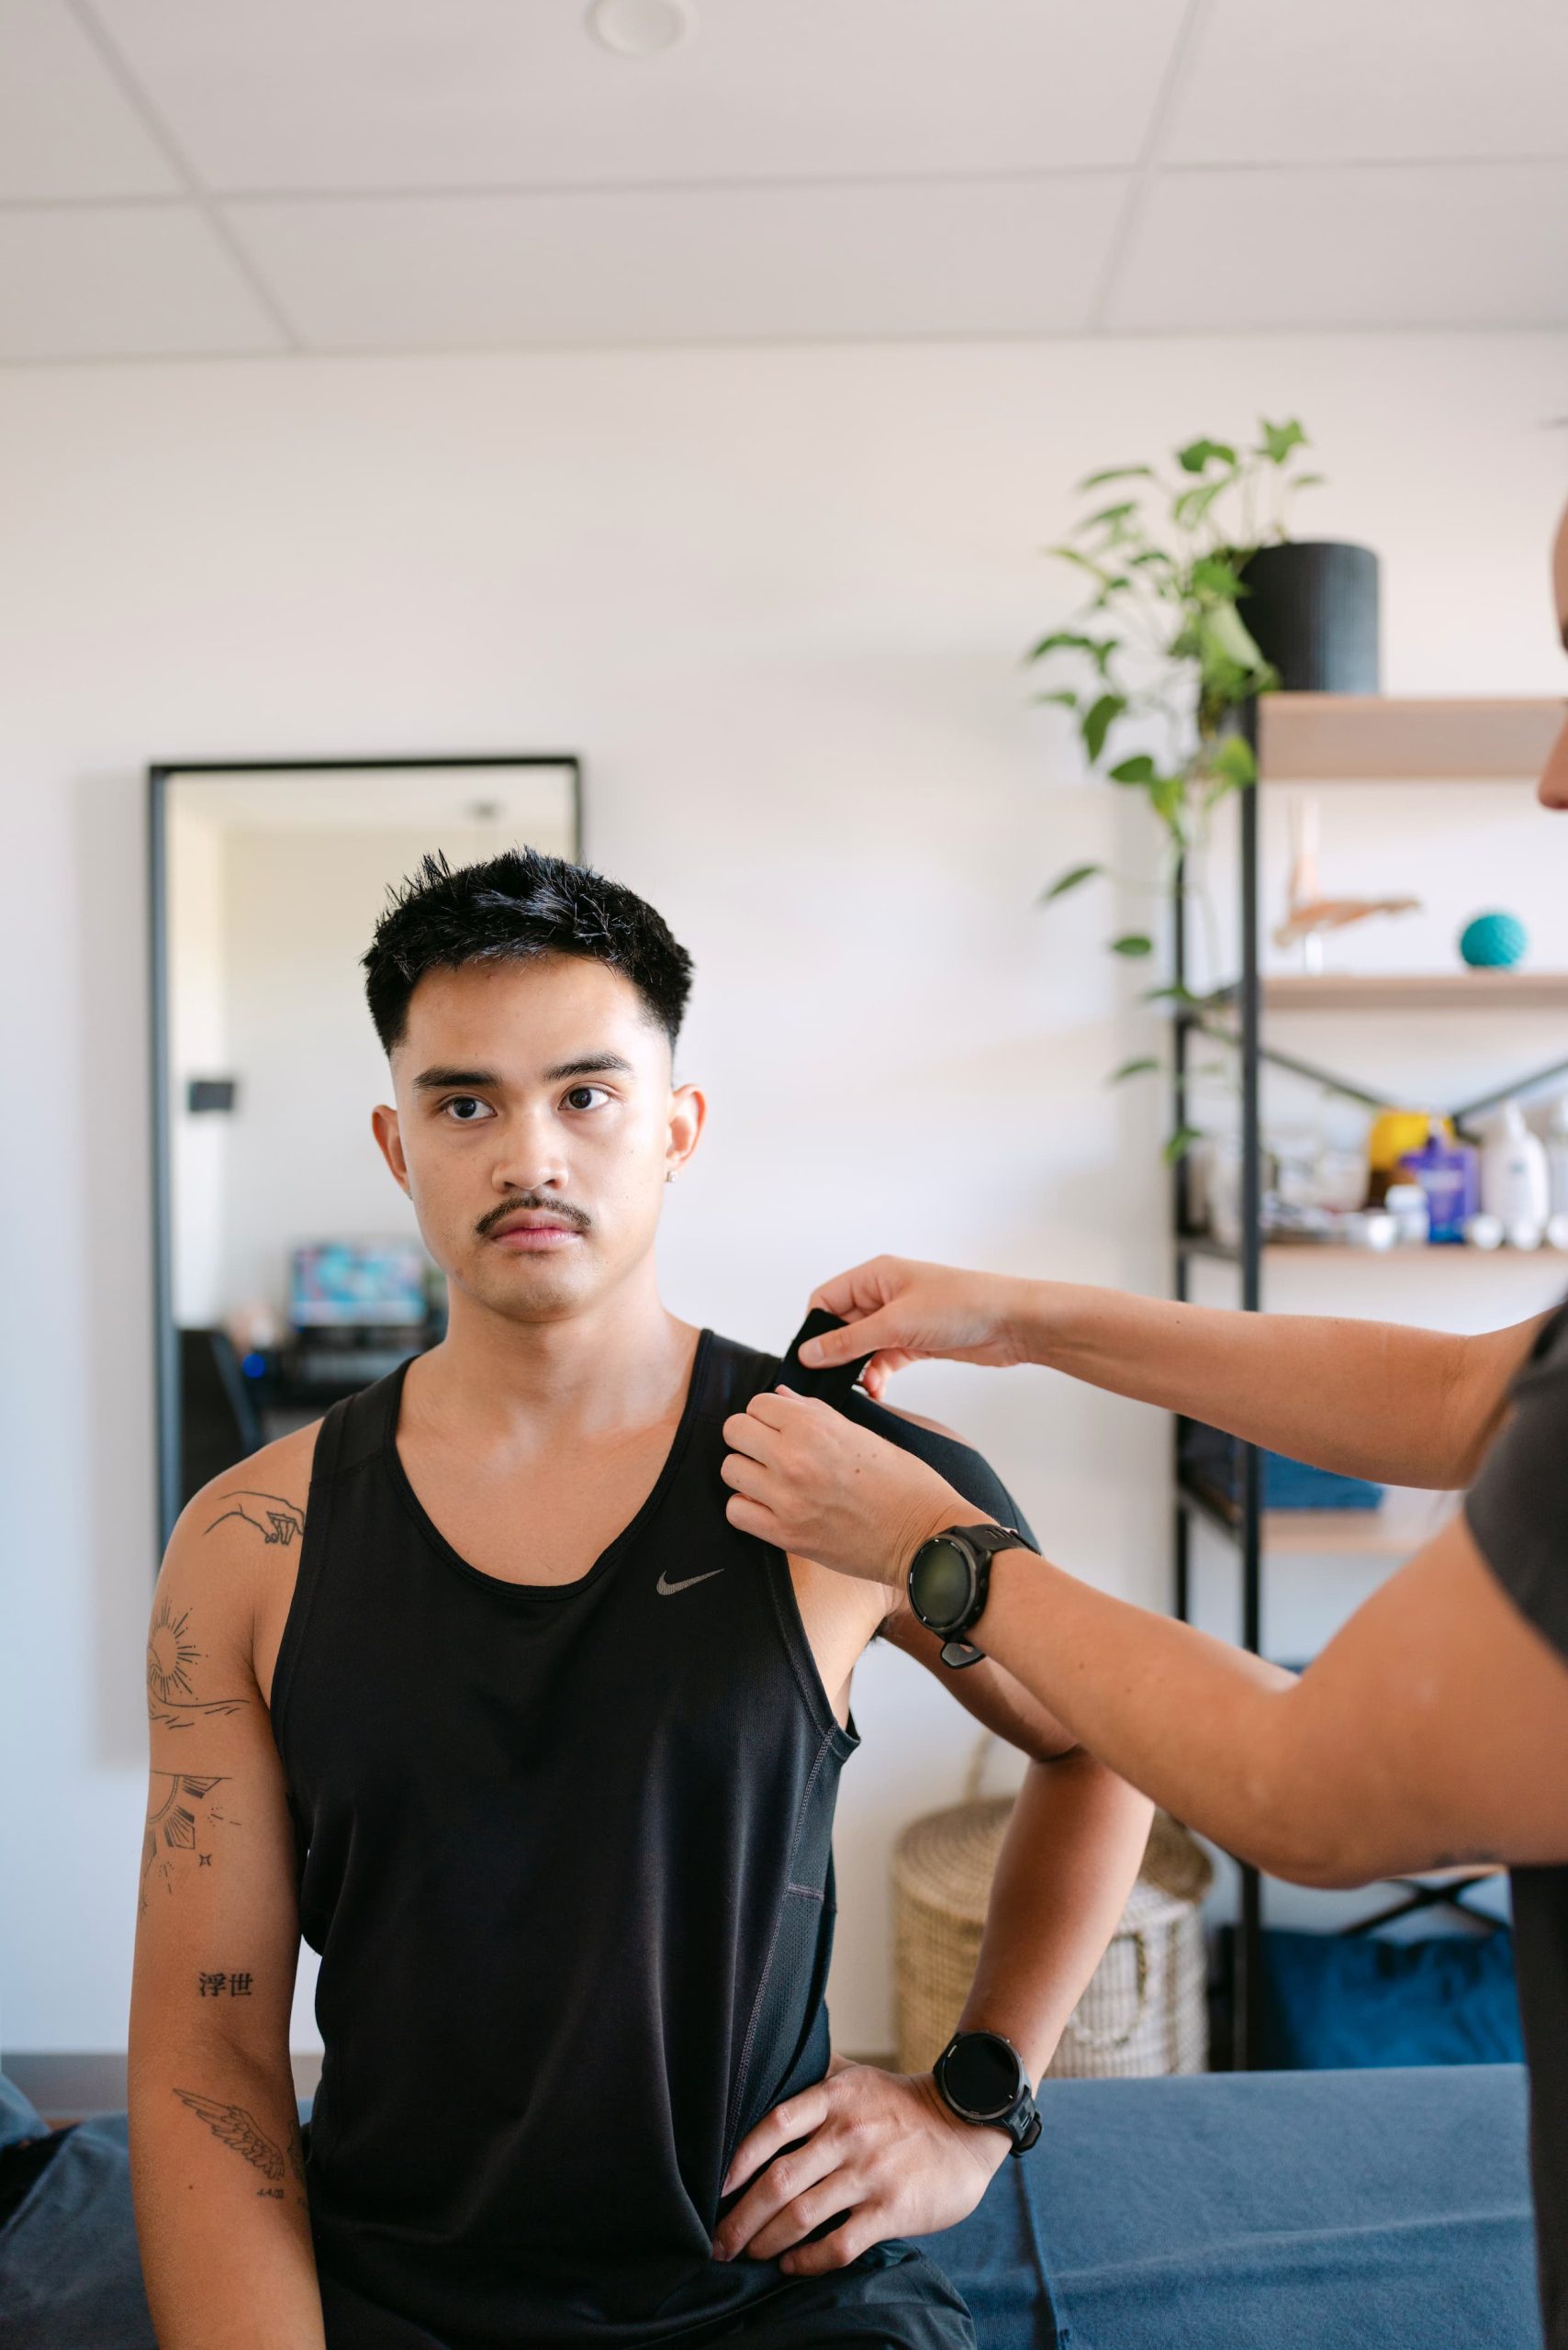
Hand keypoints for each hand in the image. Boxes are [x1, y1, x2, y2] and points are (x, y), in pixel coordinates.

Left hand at [713, 2061, 1006, 2276]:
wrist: (966, 2126)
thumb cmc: (901, 2106)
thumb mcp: (857, 2078)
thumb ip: (814, 2079)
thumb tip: (764, 2065)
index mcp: (835, 2098)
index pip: (773, 2125)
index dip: (738, 2159)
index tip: (714, 2188)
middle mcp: (848, 2134)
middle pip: (778, 2181)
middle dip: (739, 2218)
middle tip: (717, 2242)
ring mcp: (870, 2173)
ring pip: (801, 2216)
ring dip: (765, 2242)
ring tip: (747, 2255)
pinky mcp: (891, 2210)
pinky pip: (839, 2245)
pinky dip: (807, 2261)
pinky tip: (791, 2266)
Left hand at [721, 1390, 967, 1587]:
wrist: (924, 1536)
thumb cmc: (904, 1484)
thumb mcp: (863, 1434)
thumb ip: (814, 1413)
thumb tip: (781, 1398)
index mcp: (815, 1427)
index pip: (757, 1403)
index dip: (769, 1414)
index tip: (781, 1425)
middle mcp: (794, 1459)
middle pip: (734, 1431)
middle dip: (750, 1437)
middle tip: (771, 1450)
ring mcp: (786, 1499)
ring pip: (730, 1469)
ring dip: (748, 1472)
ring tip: (773, 1479)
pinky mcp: (785, 1535)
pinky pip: (736, 1511)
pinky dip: (748, 1508)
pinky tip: (771, 1506)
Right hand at [798, 1257, 1025, 1401]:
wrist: (1011, 1323)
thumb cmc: (961, 1306)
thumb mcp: (896, 1324)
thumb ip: (849, 1341)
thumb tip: (809, 1353)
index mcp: (875, 1276)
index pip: (826, 1299)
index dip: (814, 1329)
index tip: (810, 1359)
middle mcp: (884, 1295)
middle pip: (842, 1325)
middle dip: (836, 1354)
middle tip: (829, 1382)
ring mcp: (900, 1319)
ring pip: (863, 1347)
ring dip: (859, 1368)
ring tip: (863, 1388)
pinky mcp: (916, 1342)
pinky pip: (884, 1360)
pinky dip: (878, 1375)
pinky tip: (879, 1390)